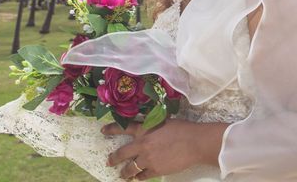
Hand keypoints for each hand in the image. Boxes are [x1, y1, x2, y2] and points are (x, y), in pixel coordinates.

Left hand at [103, 118, 227, 179]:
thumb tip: (146, 127)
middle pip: (121, 154)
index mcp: (144, 129)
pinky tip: (138, 178)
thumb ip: (151, 125)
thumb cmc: (181, 128)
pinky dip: (139, 177)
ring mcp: (147, 159)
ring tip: (122, 175)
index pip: (123, 128)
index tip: (103, 131)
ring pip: (130, 169)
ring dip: (125, 172)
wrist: (193, 143)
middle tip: (109, 162)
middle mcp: (142, 144)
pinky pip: (142, 176)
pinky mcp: (155, 170)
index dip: (111, 129)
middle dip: (113, 159)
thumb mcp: (163, 121)